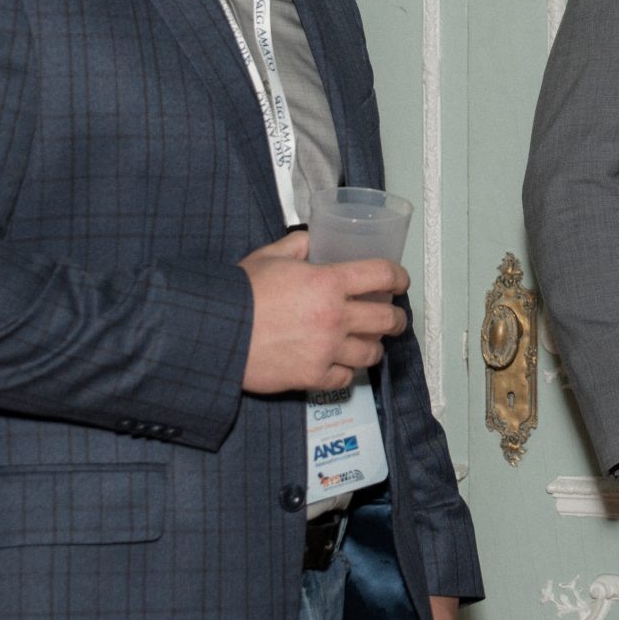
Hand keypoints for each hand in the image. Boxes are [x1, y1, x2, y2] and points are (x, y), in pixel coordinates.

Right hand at [238, 231, 409, 394]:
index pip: (382, 275)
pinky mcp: (313, 376)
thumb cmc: (239, 294)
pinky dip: (346, 372)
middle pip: (387, 319)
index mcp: (329, 282)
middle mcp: (335, 317)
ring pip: (372, 353)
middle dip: (396, 318)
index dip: (398, 277)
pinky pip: (345, 378)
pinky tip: (340, 364)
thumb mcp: (269, 257)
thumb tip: (311, 241)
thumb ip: (297, 246)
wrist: (217, 332)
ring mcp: (327, 350)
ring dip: (373, 347)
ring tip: (368, 343)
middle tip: (392, 318)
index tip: (401, 282)